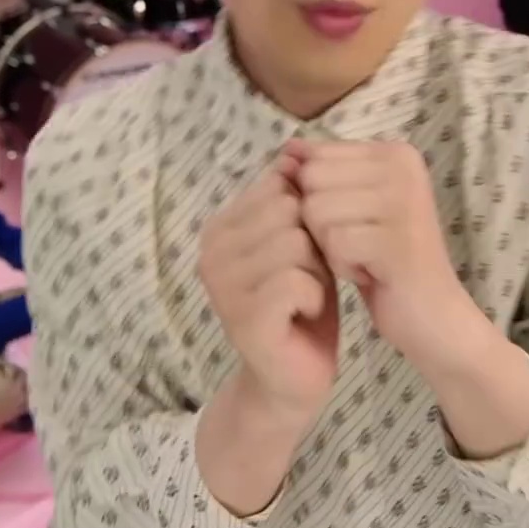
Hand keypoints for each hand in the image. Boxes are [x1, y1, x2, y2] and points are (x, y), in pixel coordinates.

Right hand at [196, 153, 338, 420]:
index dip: (306, 218)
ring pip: (297, 244)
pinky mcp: (244, 317)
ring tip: (305, 297)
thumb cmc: (301, 305)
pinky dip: (316, 297)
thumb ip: (294, 198)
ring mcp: (223, 285)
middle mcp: (211, 252)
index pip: (278, 186)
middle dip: (314, 244)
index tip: (301, 254)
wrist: (292, 378)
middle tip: (305, 279)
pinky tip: (305, 315)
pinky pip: (299, 281)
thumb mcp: (300, 241)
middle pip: (289, 211)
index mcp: (219, 228)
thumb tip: (295, 149)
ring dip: (317, 272)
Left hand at [290, 139, 476, 371]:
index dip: (319, 199)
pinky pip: (334, 244)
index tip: (356, 223)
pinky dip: (342, 267)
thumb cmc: (385, 260)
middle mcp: (404, 167)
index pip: (315, 158)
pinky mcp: (397, 238)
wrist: (433, 316)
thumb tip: (287, 148)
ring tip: (365, 258)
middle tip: (359, 243)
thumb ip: (321, 173)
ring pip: (316, 212)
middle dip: (320, 222)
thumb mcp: (350, 206)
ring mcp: (404, 201)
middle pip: (311, 182)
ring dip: (329, 247)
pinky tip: (371, 273)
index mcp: (396, 152)